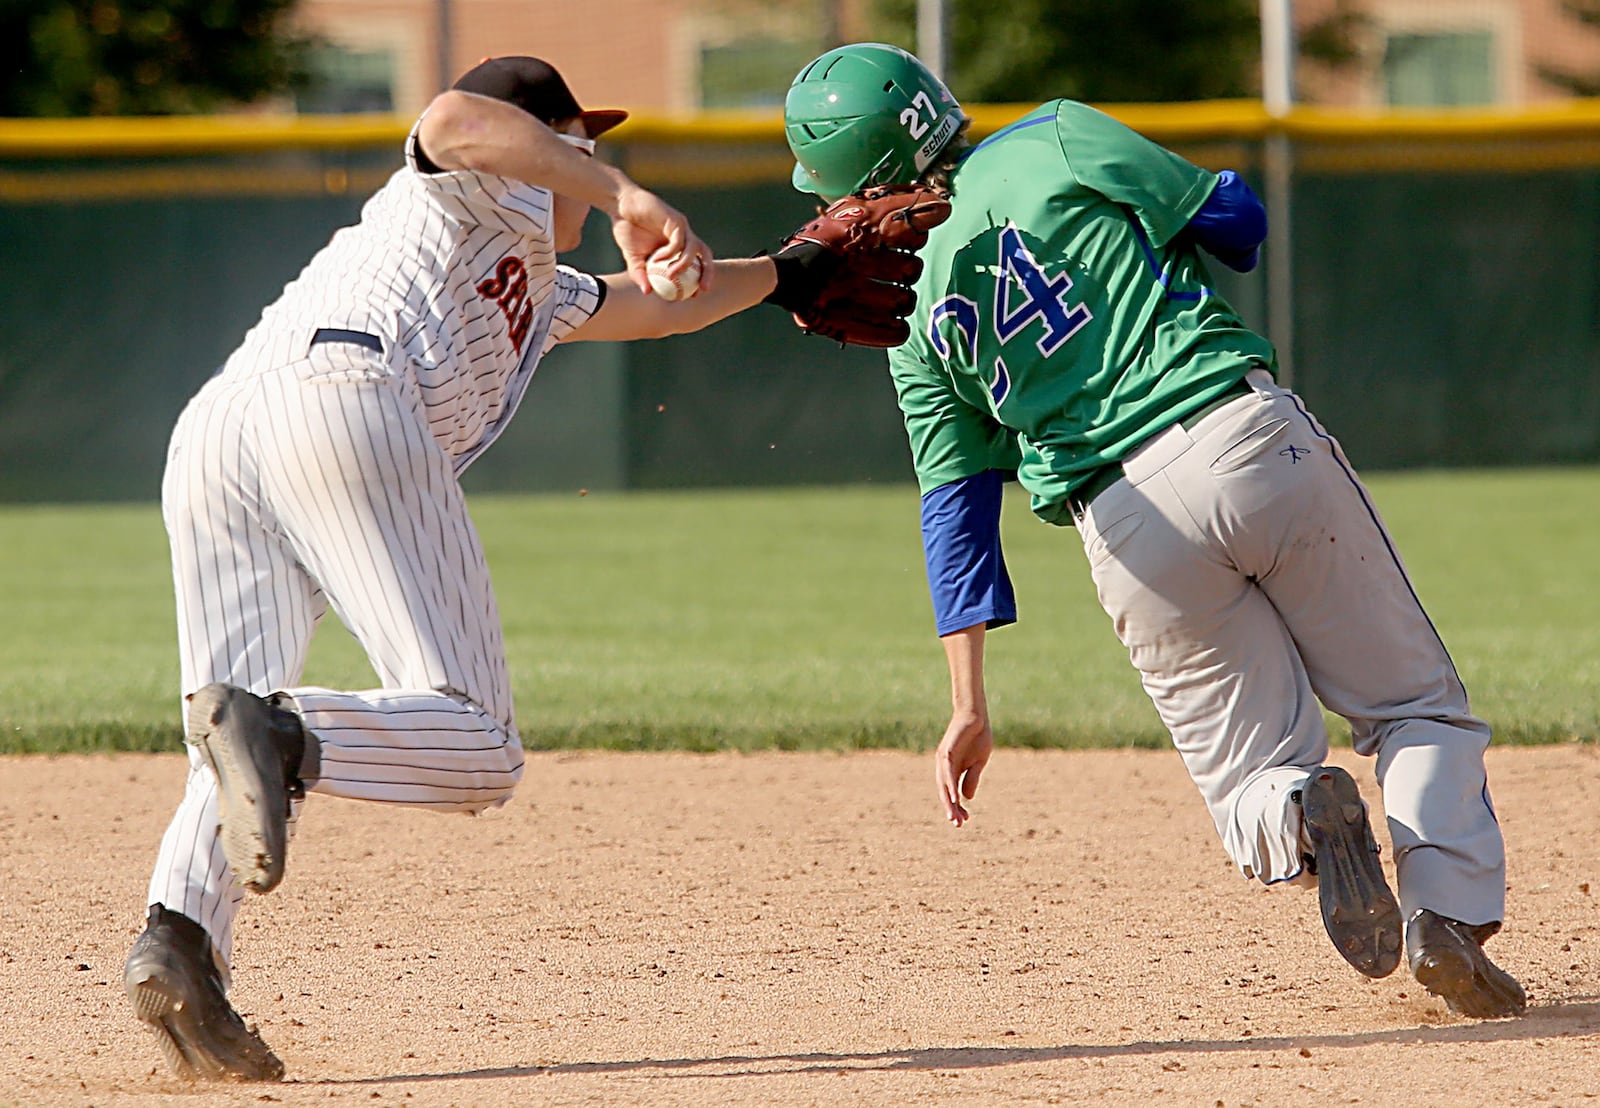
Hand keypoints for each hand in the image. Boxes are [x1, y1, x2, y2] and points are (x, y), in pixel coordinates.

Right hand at [612, 184, 713, 295]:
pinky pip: (678, 240)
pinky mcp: (675, 220)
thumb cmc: (628, 229)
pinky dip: (669, 252)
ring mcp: (681, 227)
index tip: (695, 295)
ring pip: (694, 248)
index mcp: (678, 245)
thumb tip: (647, 292)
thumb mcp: (633, 258)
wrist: (620, 206)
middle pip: (705, 254)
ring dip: (684, 265)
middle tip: (701, 289)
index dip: (701, 279)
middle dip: (708, 272)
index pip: (697, 263)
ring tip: (671, 276)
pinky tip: (657, 259)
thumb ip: (640, 275)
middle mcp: (684, 236)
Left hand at [934, 707, 992, 826]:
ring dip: (949, 802)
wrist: (976, 716)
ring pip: (944, 785)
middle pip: (946, 792)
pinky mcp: (946, 753)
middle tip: (957, 824)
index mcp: (953, 770)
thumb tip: (966, 798)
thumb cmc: (978, 737)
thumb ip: (971, 778)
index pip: (952, 793)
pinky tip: (955, 798)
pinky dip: (950, 786)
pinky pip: (947, 773)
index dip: (957, 807)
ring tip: (954, 817)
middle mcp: (945, 767)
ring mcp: (944, 760)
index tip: (964, 821)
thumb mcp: (978, 762)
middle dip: (951, 809)